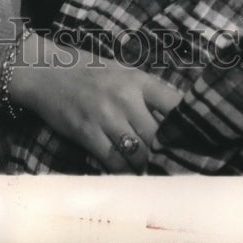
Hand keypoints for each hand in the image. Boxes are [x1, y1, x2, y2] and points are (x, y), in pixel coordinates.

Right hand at [8, 32, 180, 171]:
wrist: (45, 72)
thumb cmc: (89, 72)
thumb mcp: (123, 72)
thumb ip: (148, 93)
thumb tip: (179, 118)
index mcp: (138, 80)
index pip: (175, 106)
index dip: (188, 128)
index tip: (197, 142)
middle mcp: (125, 97)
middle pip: (159, 136)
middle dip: (166, 153)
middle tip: (174, 166)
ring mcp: (105, 116)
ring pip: (139, 153)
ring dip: (146, 165)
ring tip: (151, 171)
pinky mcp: (86, 133)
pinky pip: (114, 162)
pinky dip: (124, 170)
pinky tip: (128, 171)